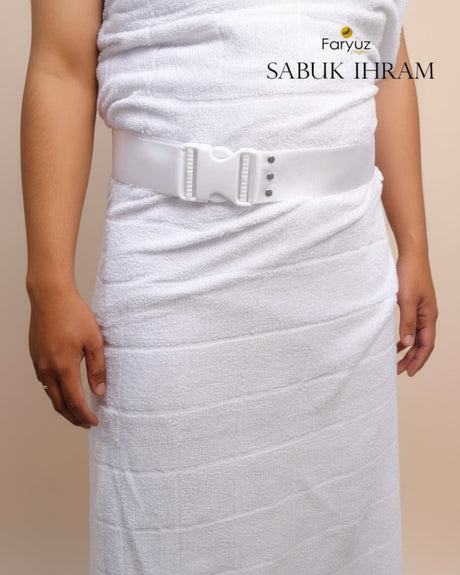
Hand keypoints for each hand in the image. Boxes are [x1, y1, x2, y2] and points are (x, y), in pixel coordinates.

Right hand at [28, 284, 105, 427]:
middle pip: (59, 404)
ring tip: (77, 410)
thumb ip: (97, 369)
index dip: (85, 416)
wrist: (50, 296)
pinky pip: (44, 381)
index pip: (75, 402)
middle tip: (85, 423)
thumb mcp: (94, 341)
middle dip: (73, 417)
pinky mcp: (35, 356)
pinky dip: (55, 392)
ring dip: (63, 405)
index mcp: (64, 367)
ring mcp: (39, 363)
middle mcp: (47, 369)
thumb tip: (99, 392)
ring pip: (50, 394)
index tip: (94, 422)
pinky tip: (65, 388)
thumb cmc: (74, 315)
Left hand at [395, 253, 437, 375]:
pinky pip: (411, 327)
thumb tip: (407, 344)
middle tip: (398, 371)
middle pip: (422, 343)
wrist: (411, 255)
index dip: (418, 360)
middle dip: (412, 359)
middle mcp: (427, 315)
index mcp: (429, 316)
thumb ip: (407, 322)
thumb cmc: (410, 275)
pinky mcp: (413, 304)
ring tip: (395, 360)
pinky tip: (395, 341)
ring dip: (407, 349)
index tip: (409, 373)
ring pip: (416, 336)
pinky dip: (404, 337)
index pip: (426, 345)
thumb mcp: (406, 300)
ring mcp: (421, 310)